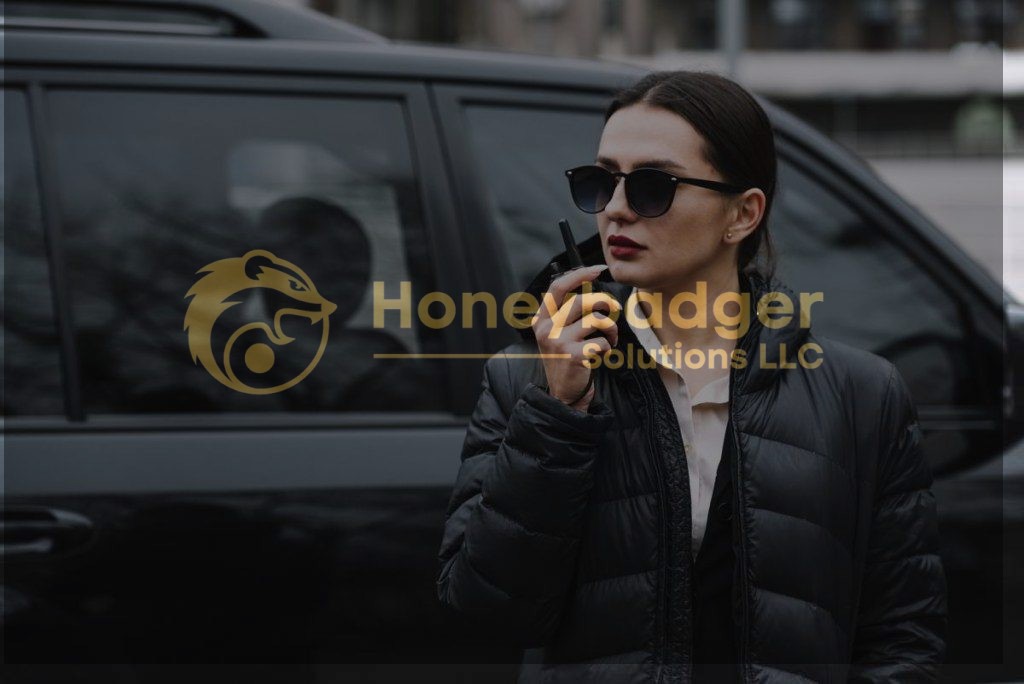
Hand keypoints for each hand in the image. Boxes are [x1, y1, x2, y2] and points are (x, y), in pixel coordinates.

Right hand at [530, 265, 620, 411]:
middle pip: (580, 301)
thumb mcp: (558, 334)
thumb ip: (568, 314)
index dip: (578, 275)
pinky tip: (602, 355)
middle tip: (615, 307)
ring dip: (610, 328)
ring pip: (595, 320)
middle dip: (604, 302)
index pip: (558, 288)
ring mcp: (558, 342)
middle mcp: (546, 328)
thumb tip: (594, 292)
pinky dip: (608, 347)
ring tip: (610, 338)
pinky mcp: (574, 356)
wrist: (563, 395)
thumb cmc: (566, 360)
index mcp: (541, 319)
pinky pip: (601, 341)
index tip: (598, 269)